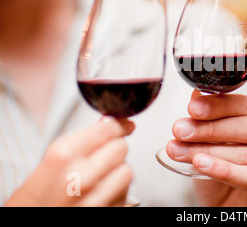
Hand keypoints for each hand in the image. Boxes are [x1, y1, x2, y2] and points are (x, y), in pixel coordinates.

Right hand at [5, 118, 134, 206]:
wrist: (25, 222)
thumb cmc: (34, 197)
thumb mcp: (51, 160)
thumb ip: (81, 140)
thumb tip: (107, 123)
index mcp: (63, 156)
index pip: (106, 130)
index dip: (119, 124)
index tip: (125, 125)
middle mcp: (81, 177)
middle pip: (120, 148)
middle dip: (117, 147)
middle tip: (108, 151)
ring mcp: (95, 198)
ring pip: (127, 171)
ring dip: (119, 170)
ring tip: (103, 175)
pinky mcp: (106, 211)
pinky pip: (124, 194)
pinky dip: (119, 190)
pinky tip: (103, 191)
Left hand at [166, 90, 246, 206]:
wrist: (228, 207)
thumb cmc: (224, 173)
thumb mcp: (213, 143)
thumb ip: (209, 119)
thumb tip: (197, 94)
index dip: (218, 105)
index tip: (192, 108)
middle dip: (211, 128)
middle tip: (181, 130)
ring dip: (208, 151)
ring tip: (180, 150)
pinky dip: (223, 170)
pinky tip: (201, 164)